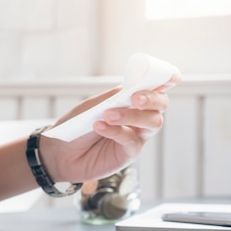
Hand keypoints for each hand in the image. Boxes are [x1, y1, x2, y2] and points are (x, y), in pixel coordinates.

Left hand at [41, 72, 180, 182]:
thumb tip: (136, 86)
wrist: (60, 151)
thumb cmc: (77, 125)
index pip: (156, 87)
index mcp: (131, 99)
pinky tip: (100, 127)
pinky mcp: (129, 153)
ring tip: (108, 115)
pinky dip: (116, 131)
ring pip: (152, 122)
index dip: (167, 80)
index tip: (171, 77)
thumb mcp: (94, 105)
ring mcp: (137, 135)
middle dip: (152, 98)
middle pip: (161, 104)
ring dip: (131, 115)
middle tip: (134, 98)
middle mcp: (139, 115)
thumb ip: (116, 96)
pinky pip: (132, 141)